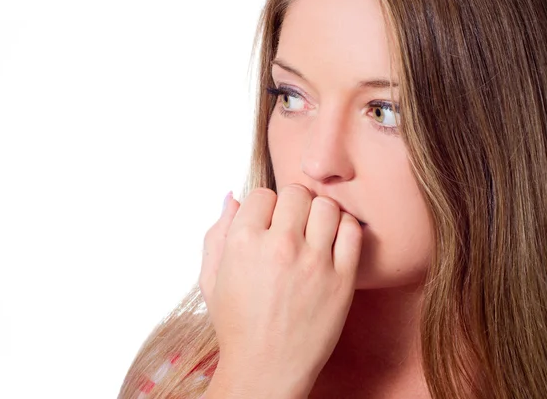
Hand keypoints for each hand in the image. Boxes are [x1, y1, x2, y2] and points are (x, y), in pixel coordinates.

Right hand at [199, 184, 362, 397]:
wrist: (265, 369)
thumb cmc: (236, 324)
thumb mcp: (211, 277)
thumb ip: (218, 232)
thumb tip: (234, 197)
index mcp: (243, 242)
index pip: (263, 193)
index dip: (264, 207)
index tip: (267, 224)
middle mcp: (279, 246)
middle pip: (296, 193)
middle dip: (292, 205)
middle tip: (291, 226)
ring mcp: (313, 262)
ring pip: (326, 205)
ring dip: (319, 214)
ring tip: (313, 233)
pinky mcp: (341, 279)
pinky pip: (351, 231)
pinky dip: (343, 229)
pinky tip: (332, 243)